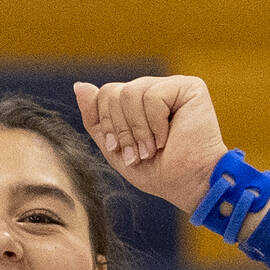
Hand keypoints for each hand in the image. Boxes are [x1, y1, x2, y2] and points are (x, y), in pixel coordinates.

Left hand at [74, 76, 227, 212]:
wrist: (187, 183)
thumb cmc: (157, 171)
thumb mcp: (115, 149)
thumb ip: (96, 119)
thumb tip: (80, 86)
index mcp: (136, 103)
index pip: (105, 94)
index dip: (108, 125)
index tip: (122, 150)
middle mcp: (153, 89)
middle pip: (113, 92)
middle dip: (122, 130)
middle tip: (140, 152)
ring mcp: (171, 86)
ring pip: (130, 93)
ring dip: (139, 131)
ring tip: (154, 147)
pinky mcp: (190, 86)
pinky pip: (152, 96)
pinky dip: (156, 124)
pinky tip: (170, 137)